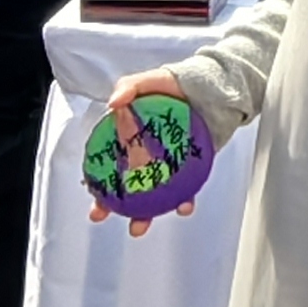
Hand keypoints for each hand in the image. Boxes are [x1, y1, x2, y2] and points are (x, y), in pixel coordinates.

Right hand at [88, 71, 199, 235]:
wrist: (214, 88)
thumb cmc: (178, 84)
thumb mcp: (150, 81)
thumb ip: (129, 87)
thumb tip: (113, 104)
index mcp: (131, 137)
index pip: (109, 162)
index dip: (98, 182)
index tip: (93, 199)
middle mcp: (147, 154)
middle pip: (127, 184)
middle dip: (114, 205)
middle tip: (103, 215)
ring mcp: (170, 164)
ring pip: (154, 194)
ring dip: (146, 213)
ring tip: (139, 226)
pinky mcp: (191, 168)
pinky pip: (186, 189)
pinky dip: (184, 200)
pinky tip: (183, 206)